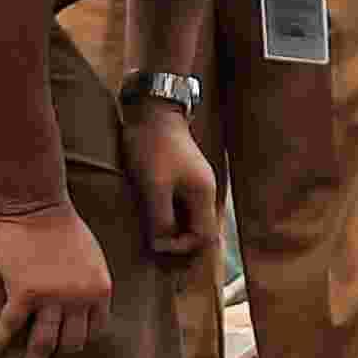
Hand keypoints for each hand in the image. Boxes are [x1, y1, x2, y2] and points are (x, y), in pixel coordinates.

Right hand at [0, 201, 112, 357]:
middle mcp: (80, 299)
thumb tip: (80, 308)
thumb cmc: (62, 225)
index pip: (95, 330)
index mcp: (100, 290)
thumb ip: (88, 284)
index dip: (79, 341)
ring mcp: (52, 298)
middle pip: (70, 343)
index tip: (65, 350)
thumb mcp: (90, 256)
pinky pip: (10, 327)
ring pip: (42, 346)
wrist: (36, 203)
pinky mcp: (24, 293)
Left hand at [131, 108, 218, 261]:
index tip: (157, 243)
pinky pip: (182, 205)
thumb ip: (161, 218)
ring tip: (152, 228)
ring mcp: (197, 182)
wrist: (154, 111)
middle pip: (200, 228)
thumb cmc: (154, 147)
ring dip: (173, 227)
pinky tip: (153, 211)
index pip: (204, 236)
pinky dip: (170, 213)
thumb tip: (162, 244)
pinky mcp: (186, 176)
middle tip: (154, 241)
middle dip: (178, 239)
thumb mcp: (154, 187)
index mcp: (204, 195)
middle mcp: (206, 191)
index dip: (182, 246)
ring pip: (190, 217)